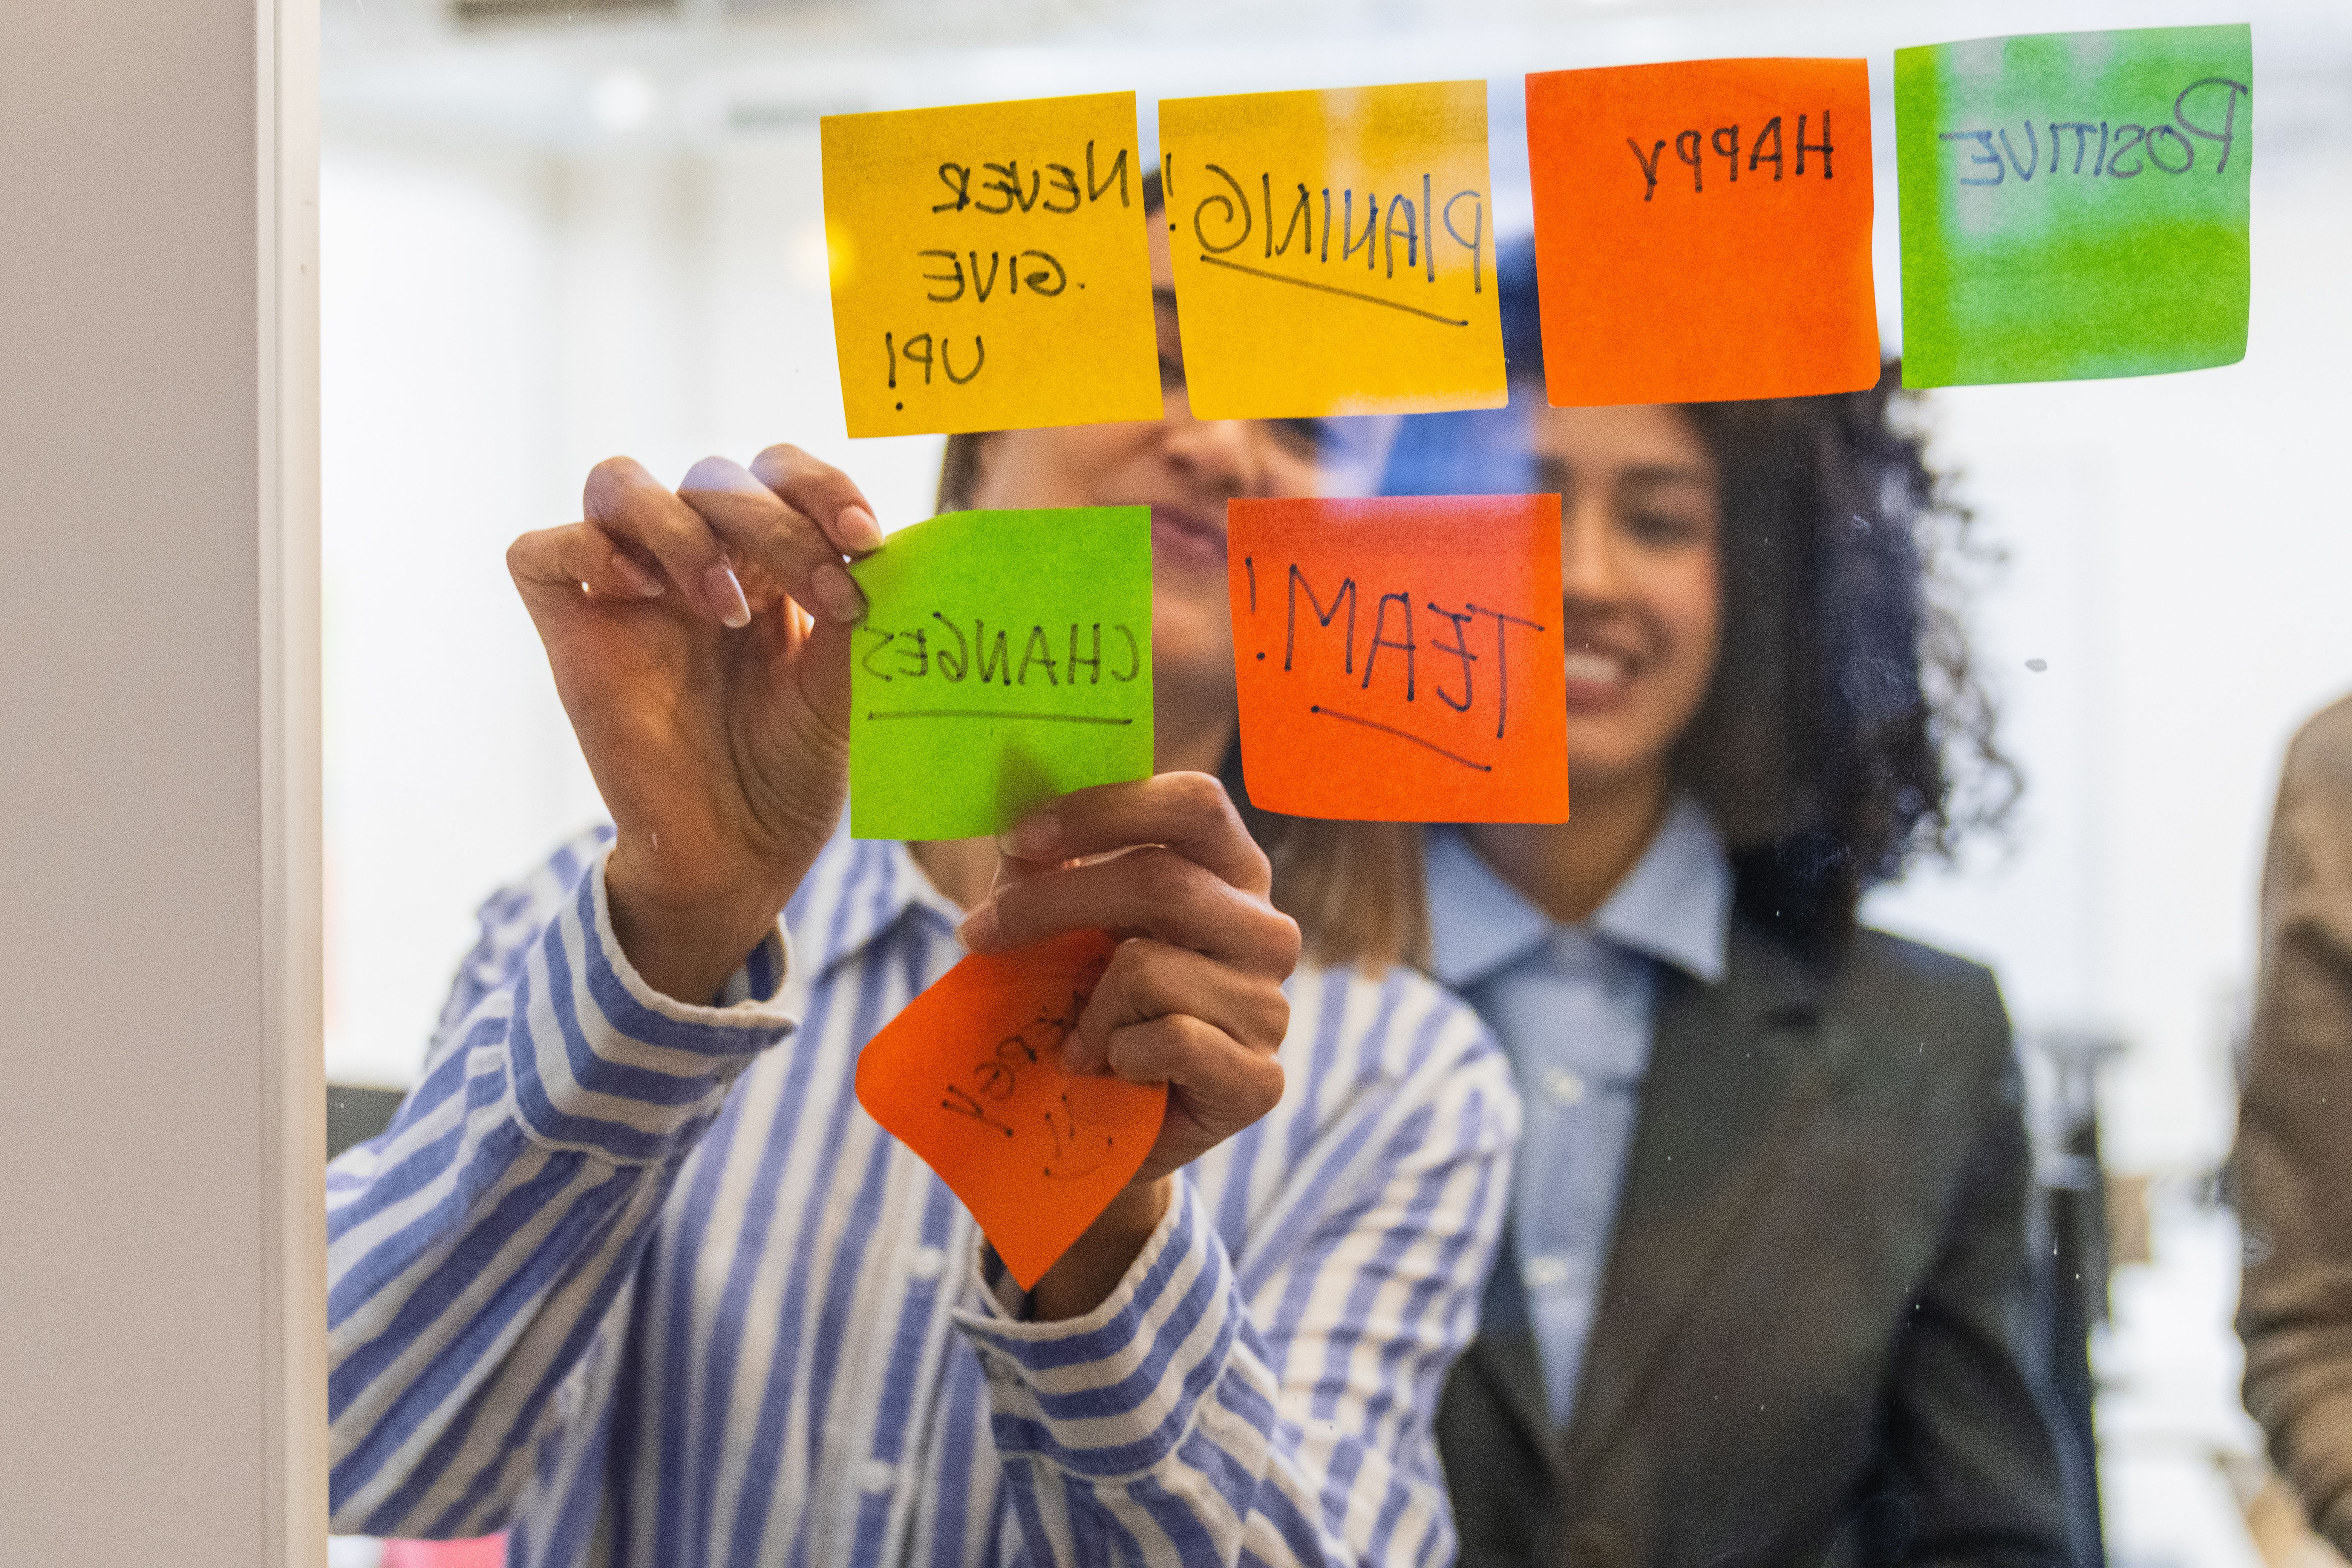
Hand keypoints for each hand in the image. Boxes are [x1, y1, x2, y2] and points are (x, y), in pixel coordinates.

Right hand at [506, 446, 881, 1002]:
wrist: (742, 854)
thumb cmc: (794, 768)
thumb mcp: (845, 683)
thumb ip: (860, 611)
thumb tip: (896, 545)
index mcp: (761, 561)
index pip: (776, 472)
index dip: (819, 486)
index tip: (865, 538)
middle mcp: (691, 562)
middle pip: (712, 477)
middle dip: (777, 524)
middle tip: (827, 594)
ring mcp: (626, 593)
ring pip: (618, 484)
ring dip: (682, 527)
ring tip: (730, 610)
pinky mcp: (572, 634)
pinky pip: (541, 551)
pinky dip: (587, 549)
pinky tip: (644, 592)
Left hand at [958, 773, 1301, 1313]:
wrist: (1111, 1126)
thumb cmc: (1090, 1004)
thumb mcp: (1066, 923)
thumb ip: (1051, 867)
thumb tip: (1017, 825)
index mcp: (1233, 873)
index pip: (1196, 803)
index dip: (1104, 811)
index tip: (1018, 838)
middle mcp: (1267, 931)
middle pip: (1159, 881)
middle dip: (1050, 904)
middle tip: (980, 934)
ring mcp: (1271, 1007)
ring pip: (1147, 967)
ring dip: (1085, 1006)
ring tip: (1079, 1035)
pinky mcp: (1260, 1079)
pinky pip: (1167, 1040)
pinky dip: (1116, 1055)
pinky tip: (1115, 1070)